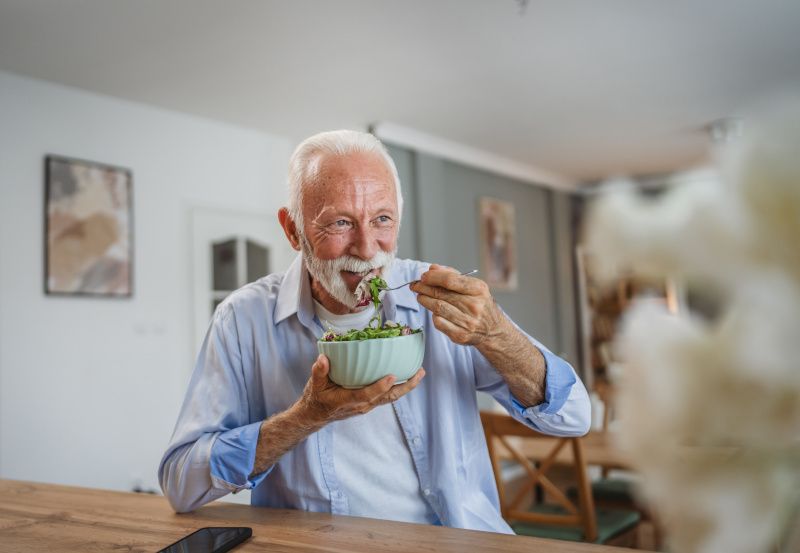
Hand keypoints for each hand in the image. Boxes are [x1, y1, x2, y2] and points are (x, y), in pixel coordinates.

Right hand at [298, 354, 424, 423]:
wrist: (316, 415)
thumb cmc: (316, 398)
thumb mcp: (314, 384)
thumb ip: (319, 371)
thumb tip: (323, 358)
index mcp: (347, 400)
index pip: (367, 395)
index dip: (380, 387)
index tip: (392, 376)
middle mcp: (361, 405)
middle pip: (388, 398)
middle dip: (406, 386)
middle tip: (419, 372)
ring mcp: (367, 405)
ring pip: (391, 397)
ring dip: (406, 387)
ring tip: (419, 373)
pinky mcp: (369, 403)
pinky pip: (387, 396)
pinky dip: (398, 387)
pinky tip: (405, 377)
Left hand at [411, 264, 505, 345]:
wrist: (493, 330)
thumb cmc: (480, 304)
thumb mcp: (474, 286)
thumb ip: (453, 275)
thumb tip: (432, 269)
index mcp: (479, 290)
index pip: (450, 280)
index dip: (433, 277)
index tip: (423, 276)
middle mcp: (474, 306)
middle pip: (441, 294)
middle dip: (424, 288)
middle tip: (415, 285)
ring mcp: (468, 322)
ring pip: (437, 308)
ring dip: (425, 300)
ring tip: (420, 296)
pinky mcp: (460, 335)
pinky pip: (439, 322)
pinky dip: (433, 315)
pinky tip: (434, 312)